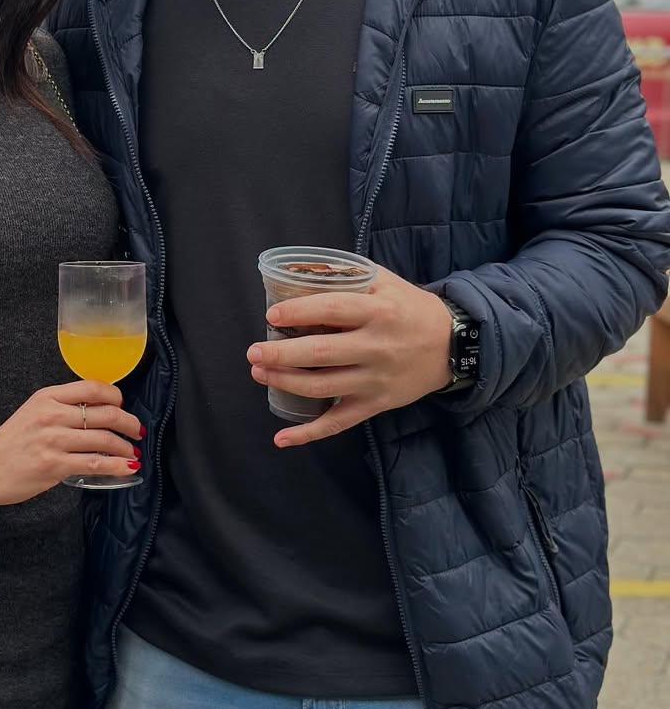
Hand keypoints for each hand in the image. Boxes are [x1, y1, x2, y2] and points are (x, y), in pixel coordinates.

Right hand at [0, 381, 143, 505]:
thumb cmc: (10, 442)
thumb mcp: (34, 412)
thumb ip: (61, 408)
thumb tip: (98, 413)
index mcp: (48, 397)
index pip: (93, 387)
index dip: (116, 396)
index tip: (123, 406)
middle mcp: (52, 414)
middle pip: (106, 413)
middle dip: (129, 423)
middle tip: (138, 431)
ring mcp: (53, 440)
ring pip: (104, 439)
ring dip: (126, 447)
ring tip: (133, 452)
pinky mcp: (53, 465)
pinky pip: (95, 463)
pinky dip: (116, 465)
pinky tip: (127, 467)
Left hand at [246, 266, 452, 445]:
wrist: (454, 345)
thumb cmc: (410, 308)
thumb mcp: (385, 281)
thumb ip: (346, 275)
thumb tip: (302, 271)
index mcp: (379, 311)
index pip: (332, 310)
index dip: (299, 312)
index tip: (272, 317)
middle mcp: (377, 347)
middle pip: (322, 352)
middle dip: (281, 354)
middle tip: (253, 352)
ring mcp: (376, 380)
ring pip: (325, 387)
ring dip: (286, 383)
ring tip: (259, 373)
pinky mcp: (377, 404)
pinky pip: (339, 422)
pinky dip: (309, 433)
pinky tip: (281, 438)